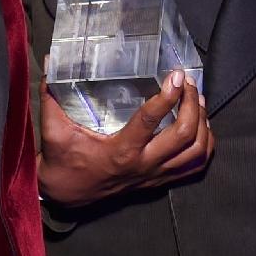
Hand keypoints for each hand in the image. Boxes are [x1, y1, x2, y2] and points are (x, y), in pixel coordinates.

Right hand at [37, 69, 213, 208]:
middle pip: (184, 135)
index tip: (175, 74)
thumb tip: (49, 60)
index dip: (168, 95)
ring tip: (196, 99)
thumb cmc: (61, 161)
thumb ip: (50, 93)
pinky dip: (205, 146)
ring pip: (196, 152)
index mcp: (120, 151)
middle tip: (187, 82)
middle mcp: (143, 164)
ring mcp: (154, 175)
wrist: (65, 194)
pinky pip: (195, 167)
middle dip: (192, 104)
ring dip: (202, 123)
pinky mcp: (159, 180)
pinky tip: (201, 126)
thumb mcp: (53, 128)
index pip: (152, 121)